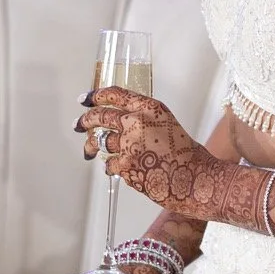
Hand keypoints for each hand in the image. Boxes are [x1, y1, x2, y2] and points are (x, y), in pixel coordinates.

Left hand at [78, 90, 214, 212]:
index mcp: (149, 108)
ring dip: (91, 147)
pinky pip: (109, 164)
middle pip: (100, 116)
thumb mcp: (166, 124)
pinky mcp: (125, 165)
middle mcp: (137, 122)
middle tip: (79, 124)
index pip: (115, 94)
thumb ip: (143, 120)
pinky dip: (111, 167)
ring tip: (89, 151)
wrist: (195, 178)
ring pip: (99, 142)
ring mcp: (128, 144)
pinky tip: (118, 169)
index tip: (86, 99)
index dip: (96, 95)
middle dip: (85, 121)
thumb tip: (120, 125)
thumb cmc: (186, 155)